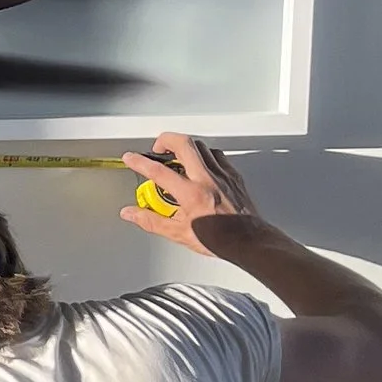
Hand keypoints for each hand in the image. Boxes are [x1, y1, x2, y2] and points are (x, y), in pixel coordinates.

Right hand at [119, 134, 265, 255]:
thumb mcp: (179, 234)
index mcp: (192, 195)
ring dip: (185, 146)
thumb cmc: (220, 240)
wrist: (249, 241)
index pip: (159, 172)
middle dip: (165, 140)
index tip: (131, 158)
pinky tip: (200, 163)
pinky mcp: (233, 175)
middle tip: (157, 149)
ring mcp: (222, 175)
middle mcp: (207, 180)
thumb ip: (152, 220)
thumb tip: (131, 214)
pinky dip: (204, 154)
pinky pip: (217, 155)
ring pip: (201, 146)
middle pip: (184, 144)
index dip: (140, 162)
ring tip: (176, 156)